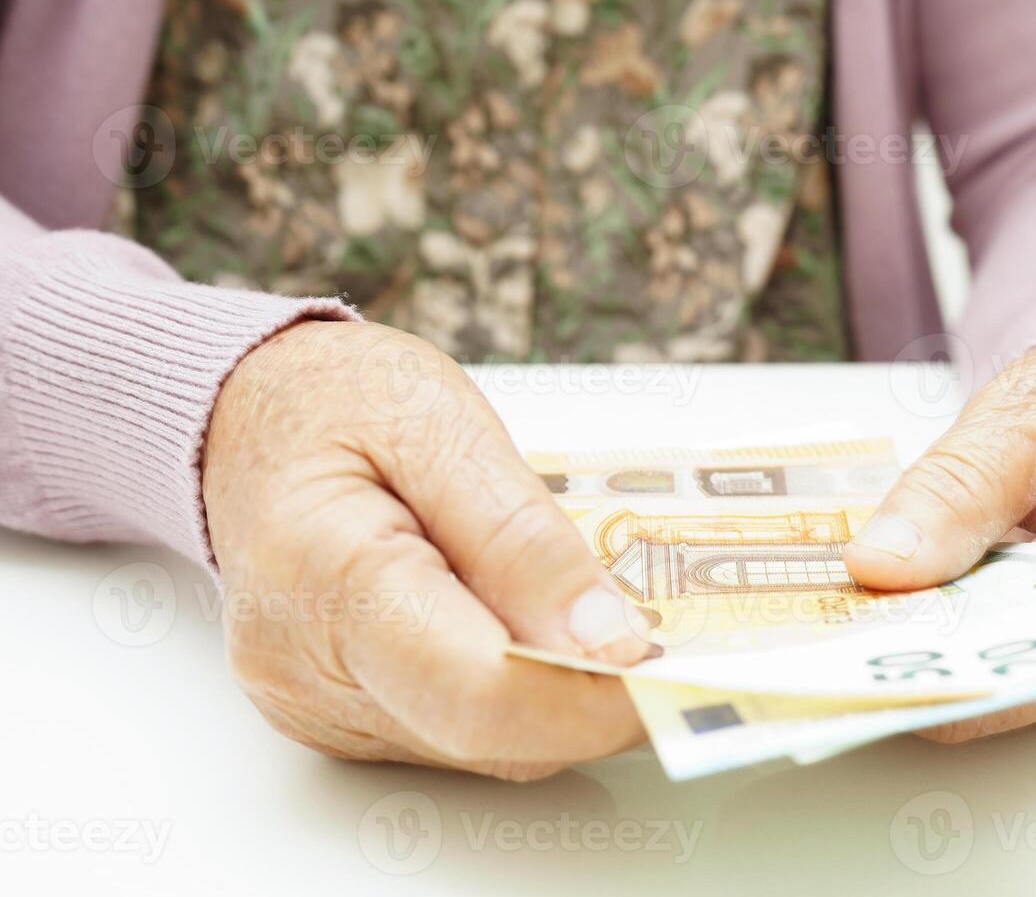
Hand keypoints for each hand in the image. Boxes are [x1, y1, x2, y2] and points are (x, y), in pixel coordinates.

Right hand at [202, 321, 649, 780]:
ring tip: (607, 624)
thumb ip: (524, 538)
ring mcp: (314, 702)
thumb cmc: (339, 401)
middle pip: (485, 735)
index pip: (477, 691)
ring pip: (478, 747)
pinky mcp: (335, 714)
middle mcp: (306, 667)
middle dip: (591, 702)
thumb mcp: (443, 426)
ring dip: (558, 700)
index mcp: (326, 574)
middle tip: (674, 644)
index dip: (589, 700)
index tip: (674, 673)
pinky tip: (540, 633)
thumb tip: (607, 640)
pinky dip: (514, 695)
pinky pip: (452, 733)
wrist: (247, 415)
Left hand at [843, 335, 1035, 741]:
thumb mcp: (1021, 422)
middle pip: (1010, 684)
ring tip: (848, 610)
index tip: (855, 644)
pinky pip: (998, 659)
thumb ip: (953, 492)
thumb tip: (880, 566)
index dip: (943, 665)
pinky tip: (892, 602)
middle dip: (919, 656)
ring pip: (997, 682)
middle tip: (828, 623)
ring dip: (926, 648)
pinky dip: (945, 632)